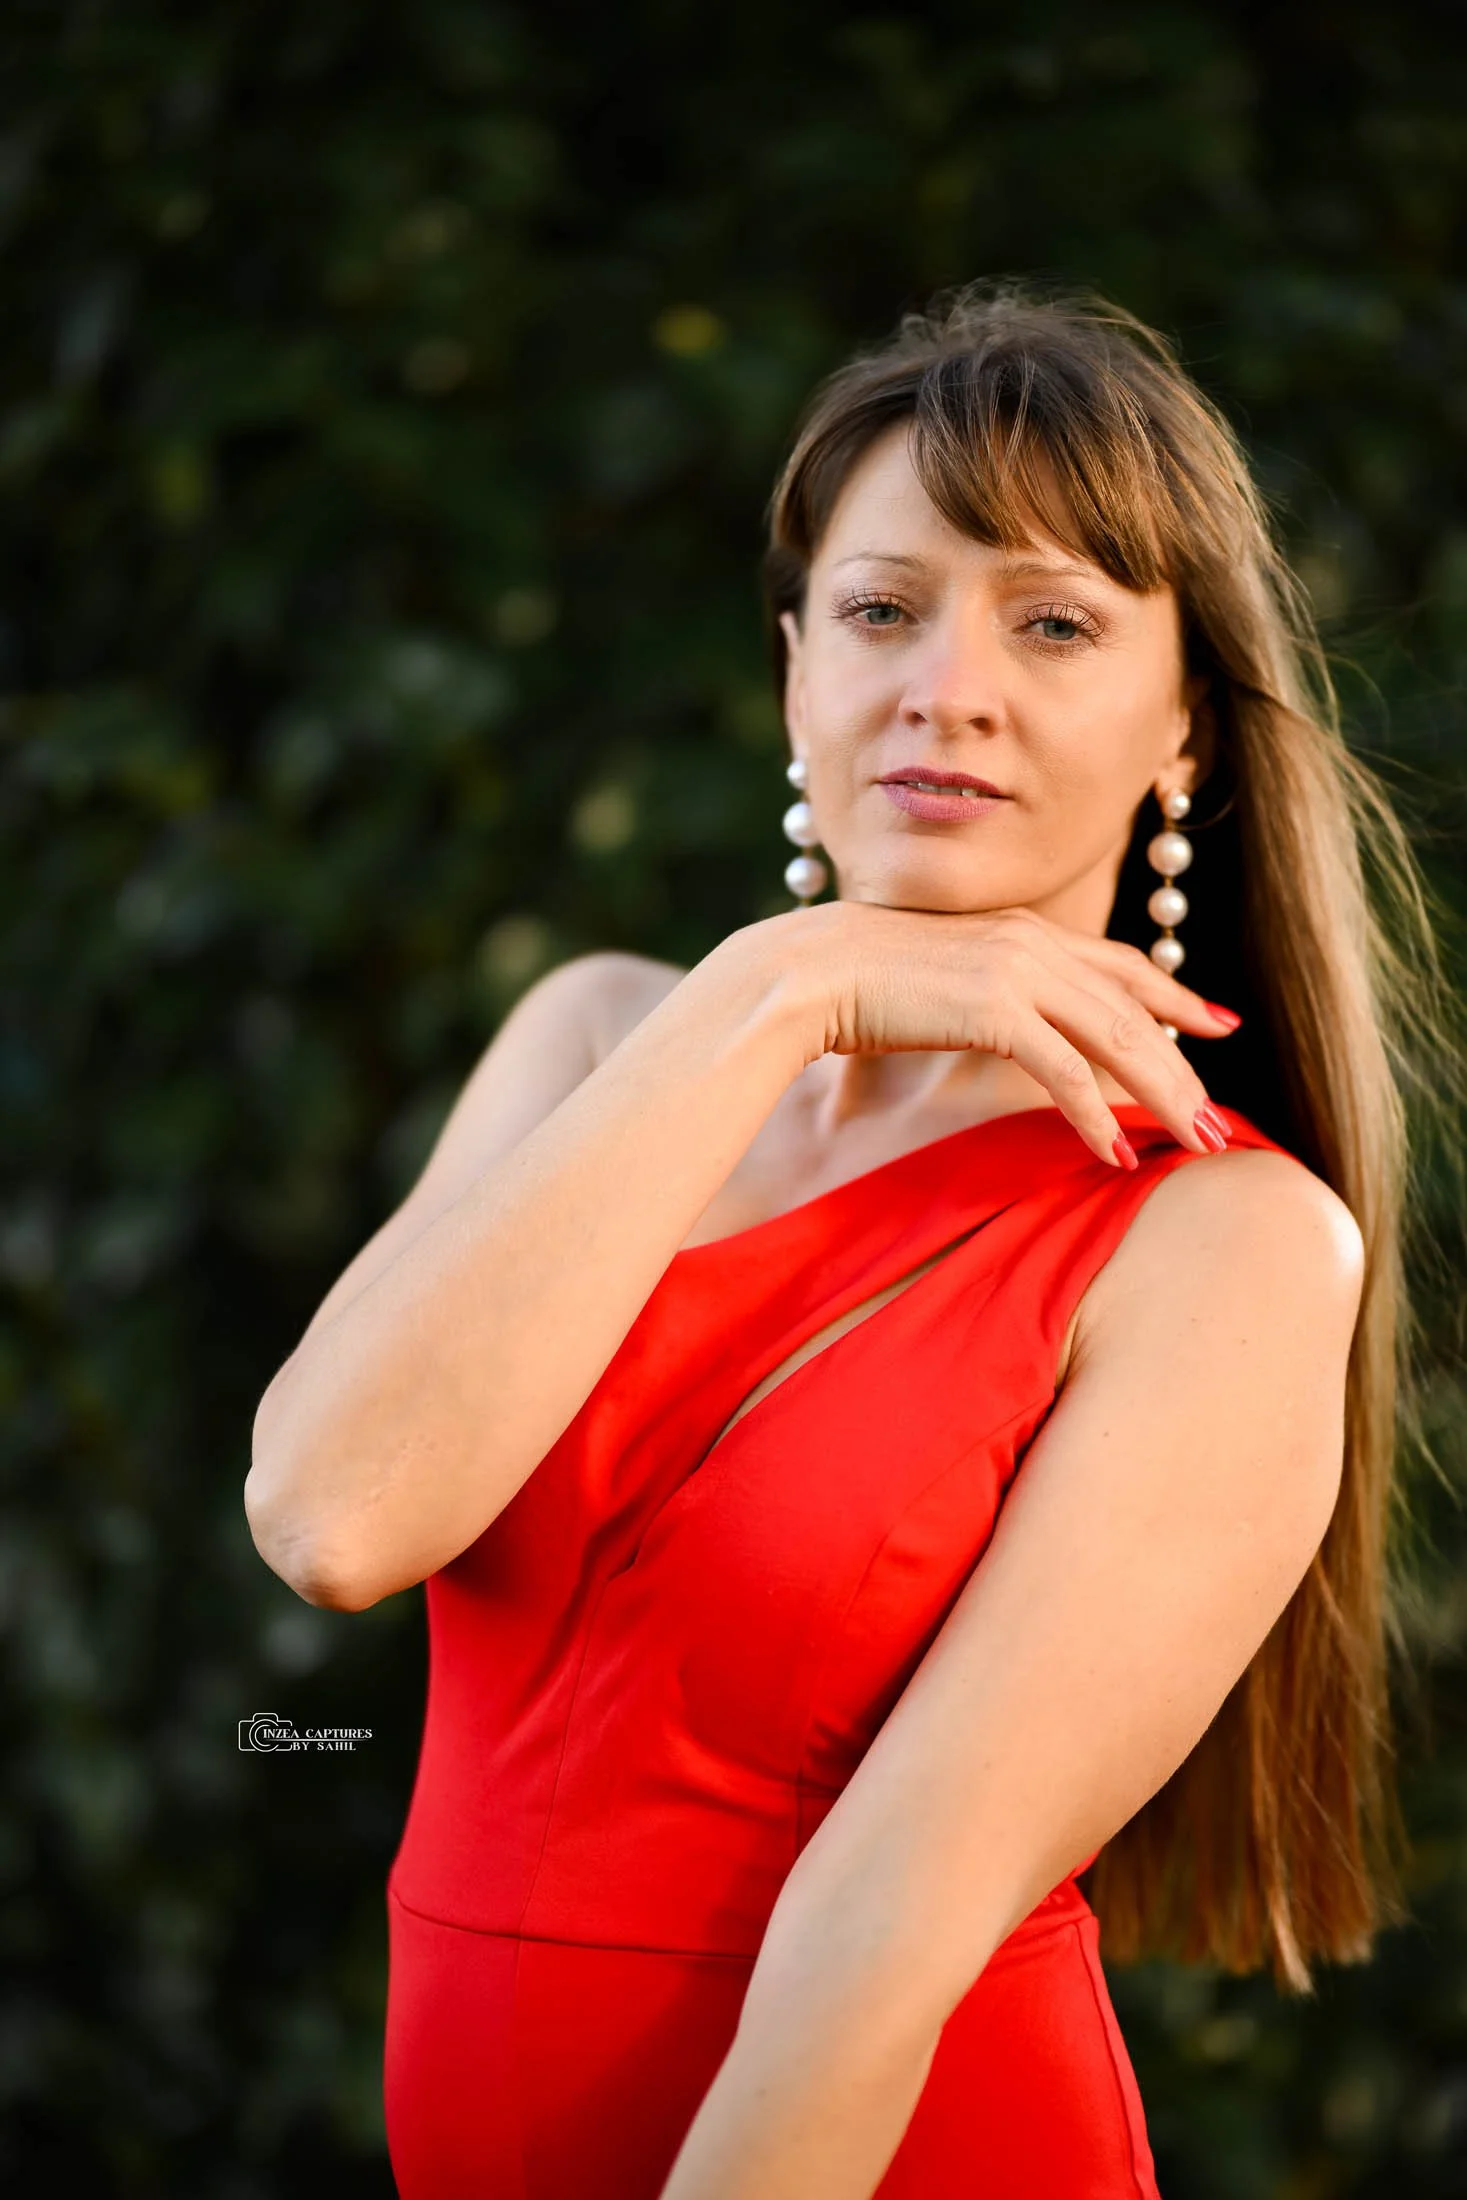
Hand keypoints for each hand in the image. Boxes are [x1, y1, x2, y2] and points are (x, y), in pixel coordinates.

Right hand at [768, 899, 1237, 1163]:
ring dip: (1164, 1095)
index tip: (1218, 1024)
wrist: (802, 972)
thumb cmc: (856, 983)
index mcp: (1022, 930)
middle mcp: (1031, 941)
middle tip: (1219, 1121)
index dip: (1174, 995)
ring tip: (1196, 1143)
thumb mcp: (939, 979)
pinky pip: (1065, 1068)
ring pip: (1117, 1036)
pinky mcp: (993, 1007)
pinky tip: (1115, 1155)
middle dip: (1183, 1066)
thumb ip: (986, 991)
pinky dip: (1096, 1114)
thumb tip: (1010, 1026)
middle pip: (1133, 1007)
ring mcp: (1015, 970)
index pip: (1120, 963)